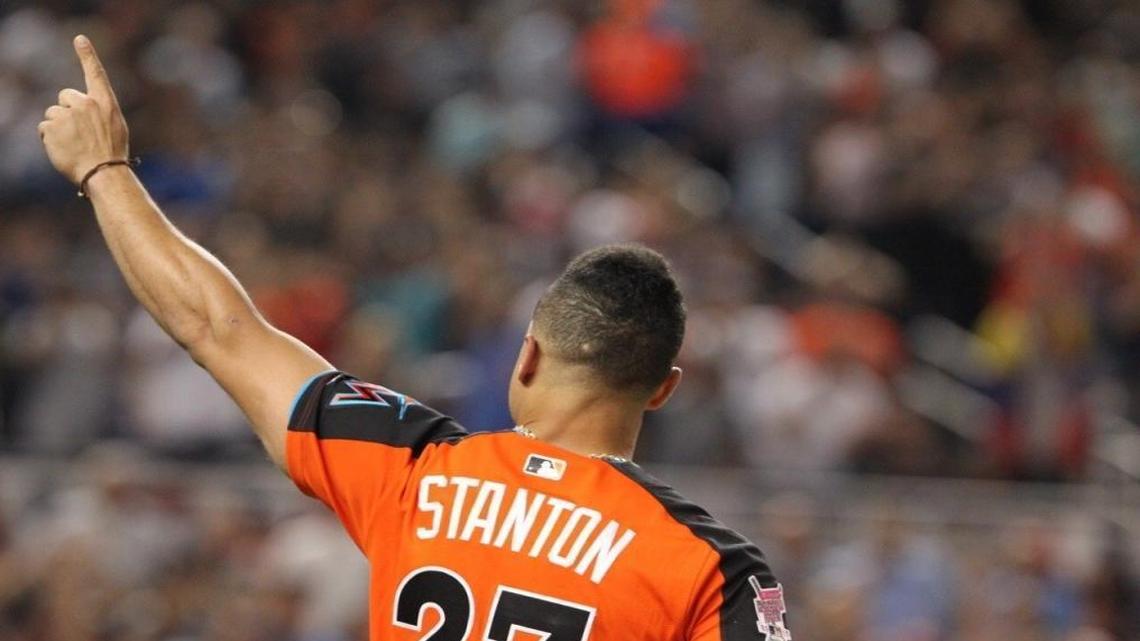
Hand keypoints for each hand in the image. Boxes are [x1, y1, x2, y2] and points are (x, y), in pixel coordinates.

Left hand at [38, 35, 129, 184]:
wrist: (103, 173)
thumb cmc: (112, 153)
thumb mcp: (115, 127)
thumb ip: (98, 112)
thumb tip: (77, 106)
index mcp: (105, 103)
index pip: (96, 73)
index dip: (88, 55)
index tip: (79, 39)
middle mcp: (86, 104)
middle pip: (65, 97)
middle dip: (67, 111)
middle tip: (79, 132)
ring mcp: (68, 114)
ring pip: (53, 113)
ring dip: (58, 127)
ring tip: (73, 144)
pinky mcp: (52, 126)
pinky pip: (44, 128)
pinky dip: (50, 138)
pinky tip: (63, 149)